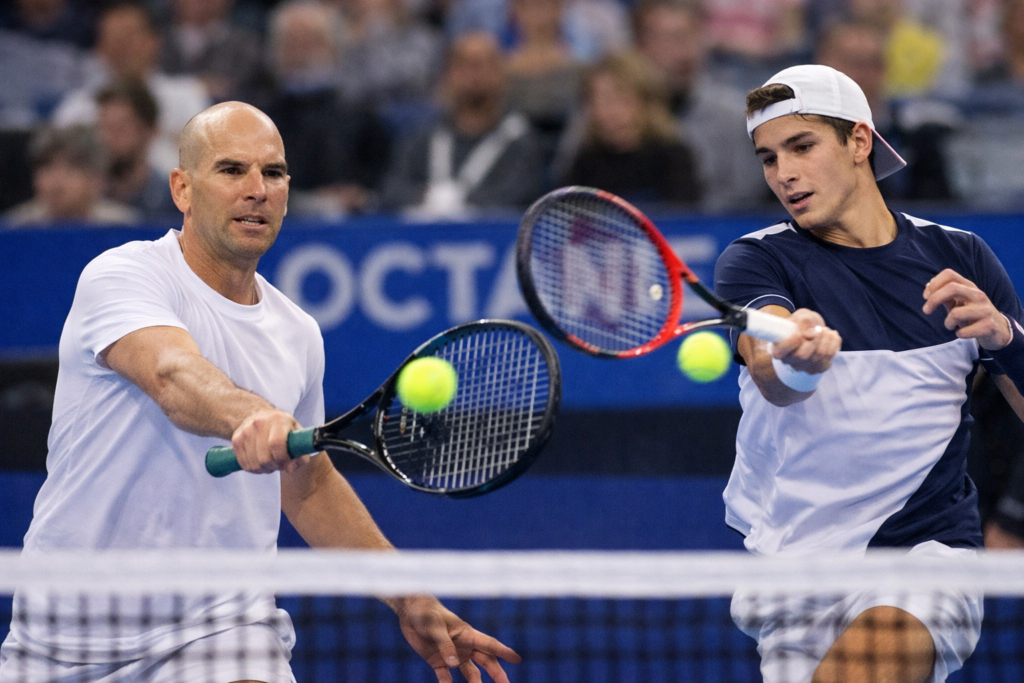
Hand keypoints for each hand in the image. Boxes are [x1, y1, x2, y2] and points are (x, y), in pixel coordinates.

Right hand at [231, 408, 307, 473]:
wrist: (261, 416)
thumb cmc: (284, 429)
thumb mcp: (297, 436)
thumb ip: (301, 454)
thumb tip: (290, 469)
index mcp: (278, 420)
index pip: (276, 443)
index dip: (282, 459)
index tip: (287, 463)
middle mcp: (259, 423)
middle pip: (264, 458)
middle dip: (274, 467)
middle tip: (279, 464)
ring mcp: (245, 431)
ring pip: (254, 464)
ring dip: (264, 469)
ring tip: (271, 462)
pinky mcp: (236, 439)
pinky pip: (244, 465)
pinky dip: (254, 469)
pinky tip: (260, 462)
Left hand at [393, 595, 520, 682]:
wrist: (410, 611)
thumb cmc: (426, 614)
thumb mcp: (435, 628)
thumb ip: (445, 645)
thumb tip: (454, 664)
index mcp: (467, 634)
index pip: (489, 644)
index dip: (503, 652)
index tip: (517, 659)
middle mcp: (463, 646)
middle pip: (484, 661)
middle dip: (496, 673)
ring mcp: (451, 654)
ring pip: (469, 672)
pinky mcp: (437, 661)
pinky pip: (445, 678)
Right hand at [770, 308, 840, 374]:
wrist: (813, 330)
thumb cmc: (803, 323)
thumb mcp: (801, 316)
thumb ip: (803, 321)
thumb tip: (809, 334)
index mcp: (779, 349)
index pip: (780, 353)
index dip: (790, 344)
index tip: (798, 333)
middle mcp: (789, 361)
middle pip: (802, 356)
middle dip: (814, 340)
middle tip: (819, 329)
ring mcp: (804, 366)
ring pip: (818, 357)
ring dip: (826, 340)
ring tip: (826, 330)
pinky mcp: (818, 368)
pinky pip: (829, 358)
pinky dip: (834, 344)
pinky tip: (832, 335)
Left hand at [923, 269, 1010, 349]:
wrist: (998, 330)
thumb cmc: (973, 314)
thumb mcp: (959, 302)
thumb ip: (945, 295)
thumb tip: (929, 286)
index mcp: (969, 287)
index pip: (949, 274)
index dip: (934, 284)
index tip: (926, 296)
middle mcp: (978, 295)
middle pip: (952, 288)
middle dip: (934, 300)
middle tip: (926, 311)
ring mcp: (985, 310)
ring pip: (956, 314)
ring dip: (947, 323)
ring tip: (951, 325)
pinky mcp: (988, 326)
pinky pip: (963, 332)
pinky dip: (959, 334)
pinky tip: (963, 333)